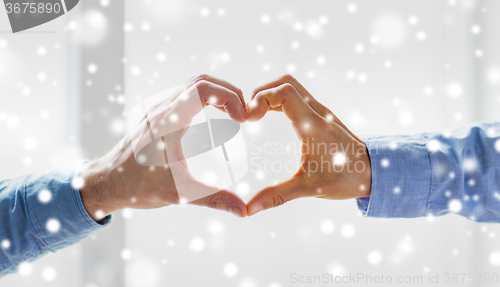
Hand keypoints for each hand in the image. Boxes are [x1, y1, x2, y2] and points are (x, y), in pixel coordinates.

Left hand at [79, 75, 247, 219]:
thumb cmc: (136, 187)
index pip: (204, 89)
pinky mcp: (155, 114)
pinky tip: (211, 118)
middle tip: (243, 114)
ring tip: (232, 114)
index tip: (242, 118)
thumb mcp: (179, 194)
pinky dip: (203, 98)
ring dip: (216, 93)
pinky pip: (183, 94)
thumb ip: (214, 199)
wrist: (104, 183)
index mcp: (168, 122)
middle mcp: (161, 109)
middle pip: (202, 81)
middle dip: (228, 92)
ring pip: (192, 85)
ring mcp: (156, 109)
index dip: (230, 97)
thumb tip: (243, 210)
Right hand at [246, 75, 371, 215]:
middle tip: (249, 115)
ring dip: (270, 94)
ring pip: (292, 86)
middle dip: (262, 93)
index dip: (261, 99)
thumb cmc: (345, 179)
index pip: (285, 93)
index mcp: (313, 126)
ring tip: (255, 114)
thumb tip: (249, 209)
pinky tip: (269, 115)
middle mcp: (317, 113)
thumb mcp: (308, 189)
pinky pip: (297, 96)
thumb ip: (276, 196)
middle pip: (286, 82)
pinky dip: (279, 100)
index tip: (249, 119)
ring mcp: (320, 112)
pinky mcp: (320, 116)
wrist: (373, 172)